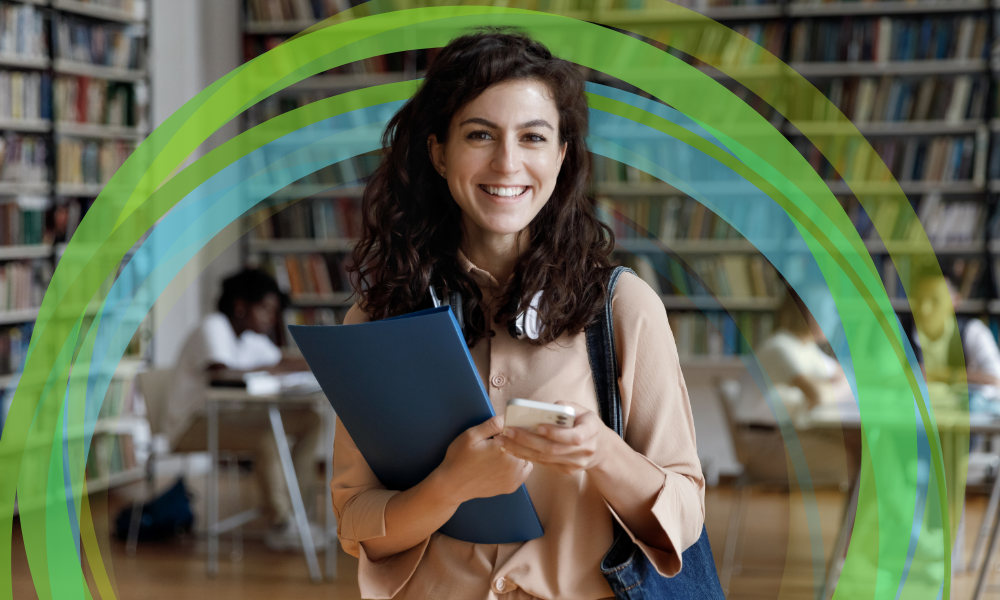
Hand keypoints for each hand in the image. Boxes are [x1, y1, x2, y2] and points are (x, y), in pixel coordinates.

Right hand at [434, 415, 533, 504]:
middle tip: (499, 441)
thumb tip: (508, 416)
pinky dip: (519, 465)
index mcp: (504, 448)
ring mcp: (514, 477)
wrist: (452, 486)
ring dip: (518, 451)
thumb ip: (492, 424)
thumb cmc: (459, 458)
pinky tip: (506, 463)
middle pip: (524, 444)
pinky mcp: (512, 486)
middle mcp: (513, 464)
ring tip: (502, 452)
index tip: (507, 427)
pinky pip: (525, 470)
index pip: (520, 431)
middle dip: (516, 439)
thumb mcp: (471, 436)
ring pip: (526, 456)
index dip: (514, 427)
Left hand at [498, 401, 612, 474]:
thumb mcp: (583, 411)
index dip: (555, 433)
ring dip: (521, 450)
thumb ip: (567, 407)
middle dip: (528, 440)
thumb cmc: (587, 424)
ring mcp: (575, 464)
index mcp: (591, 432)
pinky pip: (544, 463)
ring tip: (503, 440)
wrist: (600, 449)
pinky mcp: (566, 471)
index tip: (537, 426)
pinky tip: (512, 448)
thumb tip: (548, 407)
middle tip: (508, 431)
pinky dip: (526, 456)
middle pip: (552, 449)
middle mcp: (584, 452)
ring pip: (545, 459)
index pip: (573, 437)